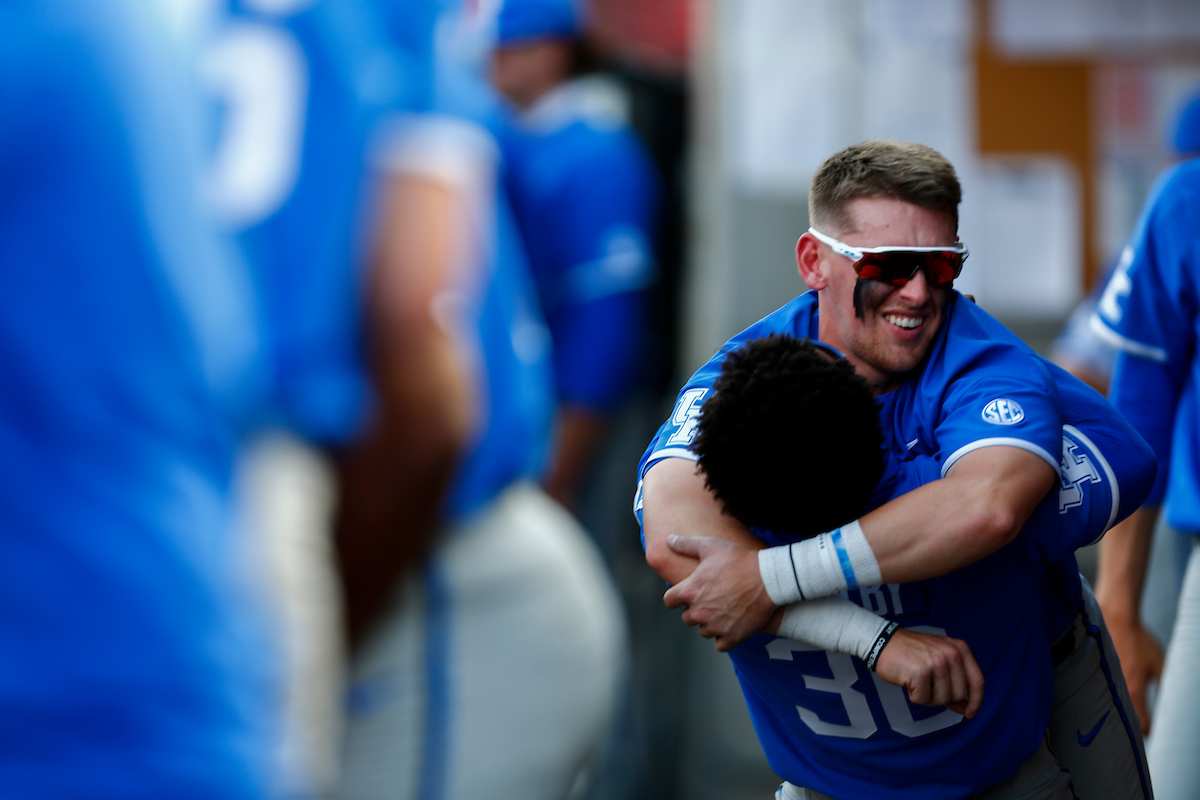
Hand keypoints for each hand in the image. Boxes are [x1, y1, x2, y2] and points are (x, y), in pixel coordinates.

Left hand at [662, 535, 775, 650]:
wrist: (769, 578)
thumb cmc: (740, 560)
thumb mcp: (711, 546)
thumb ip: (686, 544)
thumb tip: (669, 539)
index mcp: (690, 591)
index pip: (669, 601)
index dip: (677, 596)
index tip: (688, 593)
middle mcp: (699, 612)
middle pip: (687, 618)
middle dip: (696, 610)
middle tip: (712, 598)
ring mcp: (715, 626)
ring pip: (704, 631)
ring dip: (710, 623)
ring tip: (725, 609)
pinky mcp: (732, 637)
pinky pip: (720, 644)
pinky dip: (725, 637)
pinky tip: (732, 624)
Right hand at [874, 628, 984, 717]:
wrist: (883, 641)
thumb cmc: (912, 653)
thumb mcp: (940, 660)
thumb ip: (955, 682)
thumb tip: (965, 709)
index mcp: (960, 649)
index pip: (978, 681)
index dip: (976, 701)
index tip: (969, 713)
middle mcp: (952, 654)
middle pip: (960, 694)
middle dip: (943, 697)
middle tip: (928, 685)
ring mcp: (937, 663)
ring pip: (943, 699)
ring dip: (928, 697)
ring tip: (918, 682)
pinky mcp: (921, 672)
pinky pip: (923, 700)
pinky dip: (914, 696)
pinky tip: (908, 681)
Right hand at [1104, 616, 1162, 733]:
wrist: (1115, 620)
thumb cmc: (1138, 640)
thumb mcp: (1160, 663)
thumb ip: (1166, 687)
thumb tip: (1172, 707)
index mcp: (1134, 691)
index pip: (1143, 725)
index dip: (1152, 731)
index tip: (1156, 730)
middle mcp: (1116, 691)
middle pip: (1125, 721)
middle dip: (1135, 725)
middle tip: (1144, 724)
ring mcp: (1103, 683)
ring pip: (1112, 709)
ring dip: (1121, 713)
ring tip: (1130, 711)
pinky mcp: (1095, 675)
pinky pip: (1103, 695)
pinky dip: (1110, 699)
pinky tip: (1115, 695)